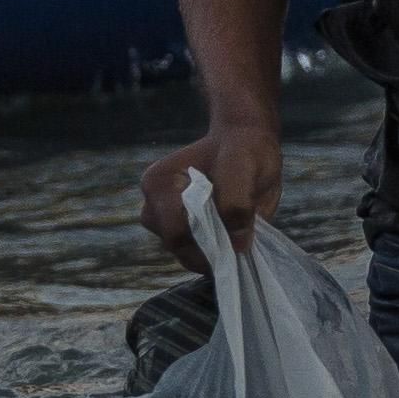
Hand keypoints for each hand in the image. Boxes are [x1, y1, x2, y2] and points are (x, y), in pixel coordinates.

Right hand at [142, 120, 279, 258]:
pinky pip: (194, 255)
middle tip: (241, 238)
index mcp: (159, 183)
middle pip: (176, 245)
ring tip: (236, 232)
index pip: (175, 229)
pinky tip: (231, 235)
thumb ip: (237, 202)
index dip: (207, 240)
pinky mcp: (181, 232)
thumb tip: (237, 245)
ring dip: (212, 251)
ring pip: (184, 254)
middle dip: (210, 248)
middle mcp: (153, 204)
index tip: (239, 236)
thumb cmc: (242, 151)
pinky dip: (214, 252)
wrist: (242, 142)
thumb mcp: (245, 167)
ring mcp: (164, 220)